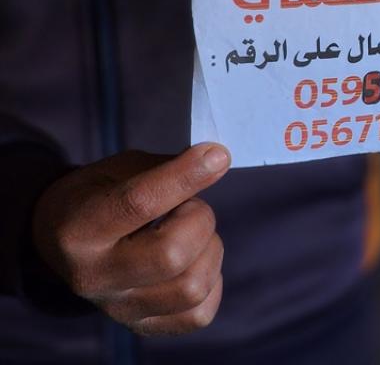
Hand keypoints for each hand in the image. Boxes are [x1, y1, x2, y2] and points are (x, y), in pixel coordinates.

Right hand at [31, 144, 230, 335]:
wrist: (61, 240)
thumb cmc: (98, 196)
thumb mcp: (117, 170)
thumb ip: (164, 167)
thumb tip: (216, 161)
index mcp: (80, 229)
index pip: (138, 204)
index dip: (185, 176)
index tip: (218, 156)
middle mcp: (95, 277)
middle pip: (172, 255)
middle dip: (199, 220)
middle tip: (189, 207)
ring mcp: (119, 307)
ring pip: (192, 287)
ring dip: (210, 251)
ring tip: (192, 235)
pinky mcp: (142, 326)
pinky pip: (199, 314)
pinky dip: (211, 283)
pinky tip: (196, 262)